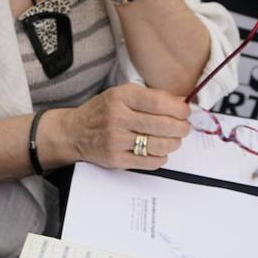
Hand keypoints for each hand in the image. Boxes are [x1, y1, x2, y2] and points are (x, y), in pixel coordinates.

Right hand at [52, 83, 191, 169]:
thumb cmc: (102, 112)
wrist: (73, 132)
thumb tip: (182, 102)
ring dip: (173, 143)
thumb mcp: (121, 95)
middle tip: (182, 127)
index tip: (185, 112)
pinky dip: (160, 157)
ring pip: (160, 145)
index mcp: (120, 97)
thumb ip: (151, 97)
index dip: (179, 109)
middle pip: (164, 126)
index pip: (159, 103)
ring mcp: (115, 140)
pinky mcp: (116, 159)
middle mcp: (117, 118)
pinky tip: (156, 150)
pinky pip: (151, 162)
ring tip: (171, 140)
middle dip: (181, 128)